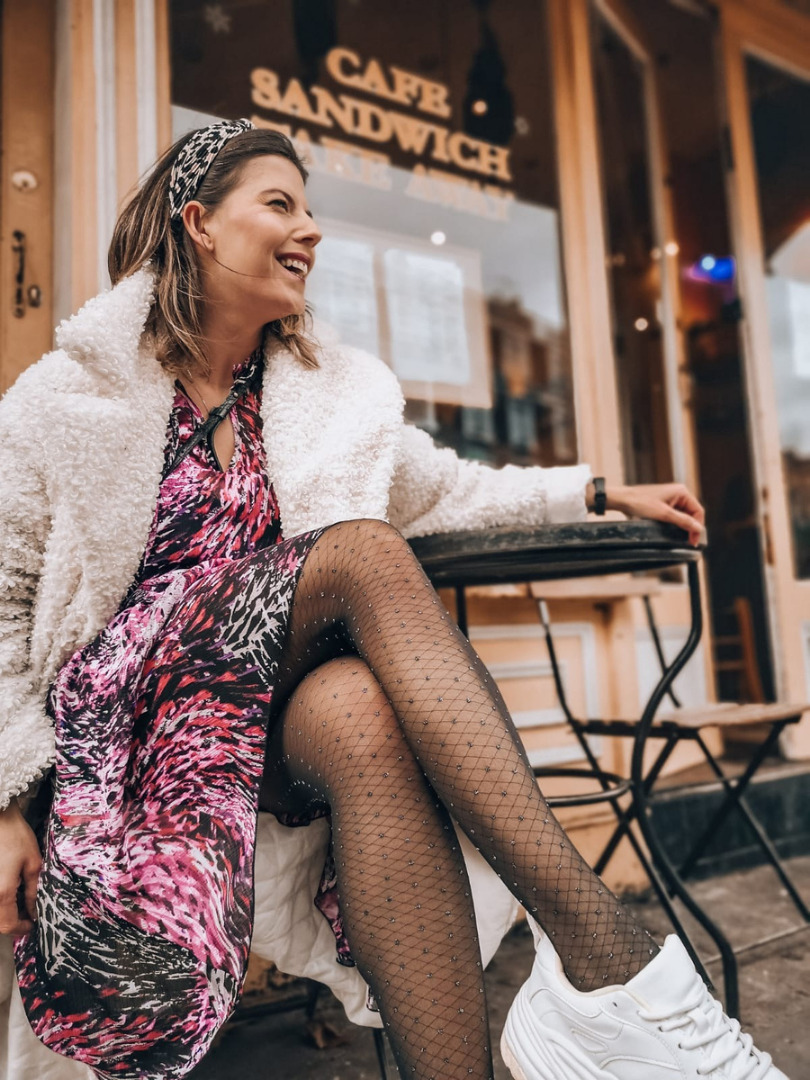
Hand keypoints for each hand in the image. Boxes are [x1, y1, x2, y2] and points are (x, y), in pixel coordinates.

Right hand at [0, 800, 40, 937]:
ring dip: (3, 914)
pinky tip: (7, 893)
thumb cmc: (16, 837)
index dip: (21, 929)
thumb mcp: (33, 863)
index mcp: (2, 892)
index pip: (8, 924)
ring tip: (17, 904)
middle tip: (25, 915)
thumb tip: (33, 912)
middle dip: (11, 923)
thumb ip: (32, 891)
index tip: (31, 925)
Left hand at [593, 482, 705, 546]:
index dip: (698, 526)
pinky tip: (673, 531)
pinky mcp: (663, 503)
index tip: (693, 540)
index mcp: (681, 491)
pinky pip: (675, 514)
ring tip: (682, 538)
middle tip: (689, 542)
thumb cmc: (640, 503)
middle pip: (692, 513)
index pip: (698, 510)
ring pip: (684, 515)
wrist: (622, 499)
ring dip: (683, 526)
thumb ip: (683, 521)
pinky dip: (676, 523)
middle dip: (691, 527)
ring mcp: (671, 498)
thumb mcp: (664, 514)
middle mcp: (678, 493)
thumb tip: (698, 528)